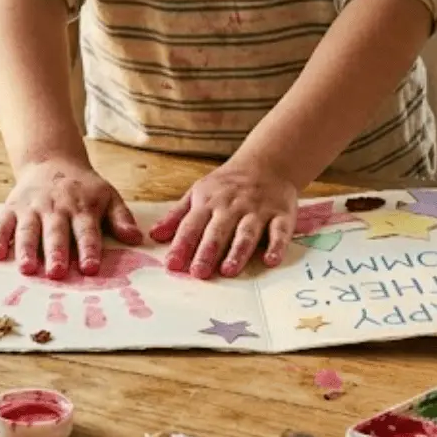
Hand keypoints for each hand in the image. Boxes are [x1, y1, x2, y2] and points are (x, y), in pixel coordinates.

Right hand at [0, 156, 141, 278]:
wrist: (52, 161)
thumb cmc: (84, 188)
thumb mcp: (108, 196)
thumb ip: (121, 218)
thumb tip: (136, 238)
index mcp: (82, 207)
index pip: (86, 231)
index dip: (89, 249)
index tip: (90, 268)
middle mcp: (56, 208)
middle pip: (56, 232)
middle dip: (57, 252)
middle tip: (57, 273)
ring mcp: (31, 208)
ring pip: (28, 230)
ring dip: (27, 249)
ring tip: (27, 269)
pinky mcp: (12, 207)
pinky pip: (2, 224)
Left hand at [149, 157, 298, 278]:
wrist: (268, 163)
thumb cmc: (228, 184)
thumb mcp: (198, 193)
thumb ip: (177, 216)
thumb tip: (154, 236)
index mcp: (209, 202)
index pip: (191, 225)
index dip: (181, 245)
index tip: (172, 265)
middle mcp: (232, 206)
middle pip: (218, 231)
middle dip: (207, 252)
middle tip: (198, 273)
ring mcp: (258, 210)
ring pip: (246, 232)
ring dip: (238, 251)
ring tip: (229, 270)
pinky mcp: (282, 215)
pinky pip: (280, 231)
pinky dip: (277, 246)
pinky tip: (271, 261)